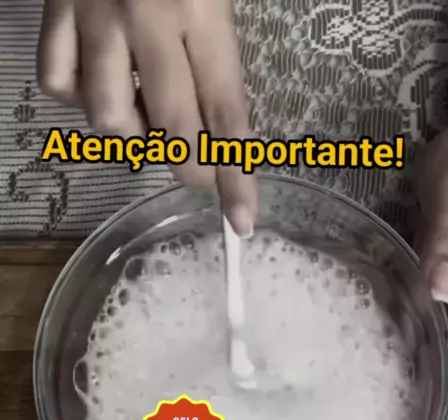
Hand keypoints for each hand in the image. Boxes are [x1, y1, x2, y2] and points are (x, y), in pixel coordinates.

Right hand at [37, 0, 256, 235]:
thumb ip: (219, 52)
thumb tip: (219, 128)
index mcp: (201, 8)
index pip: (225, 109)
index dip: (236, 172)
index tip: (243, 220)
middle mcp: (147, 16)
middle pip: (170, 125)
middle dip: (189, 165)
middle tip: (198, 169)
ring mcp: (94, 14)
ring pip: (107, 116)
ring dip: (130, 130)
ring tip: (142, 108)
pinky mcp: (53, 9)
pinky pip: (57, 83)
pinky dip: (76, 99)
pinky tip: (95, 83)